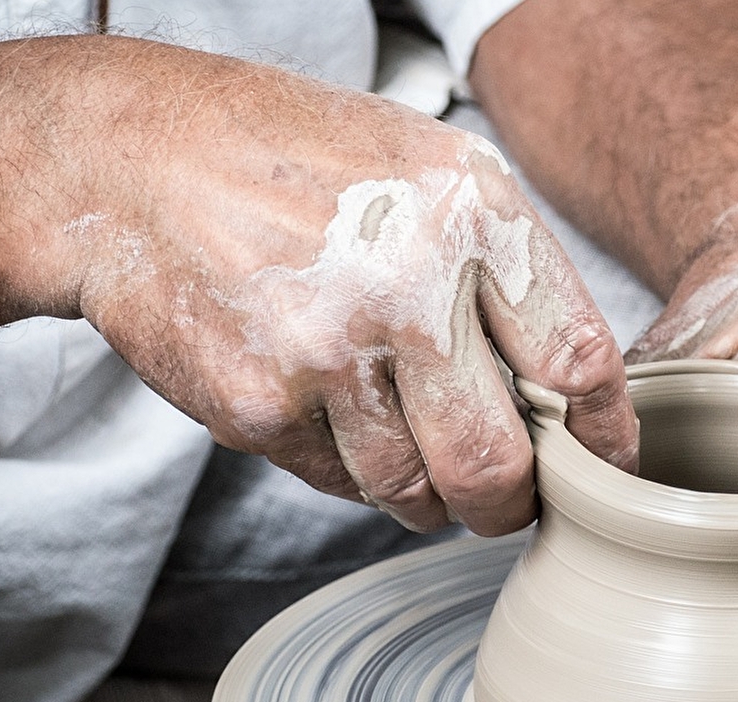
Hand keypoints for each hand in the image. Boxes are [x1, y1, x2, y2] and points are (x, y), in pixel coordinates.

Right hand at [48, 39, 637, 535]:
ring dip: (426, 494)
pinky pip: (338, 482)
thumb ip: (507, 269)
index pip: (578, 361)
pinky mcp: (261, 406)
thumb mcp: (428, 168)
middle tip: (506, 499)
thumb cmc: (294, 161)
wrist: (134, 163)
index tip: (603, 468)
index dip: (603, 437)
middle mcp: (408, 285)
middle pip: (501, 463)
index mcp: (470, 214)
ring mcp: (328, 352)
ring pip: (415, 491)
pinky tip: (327, 408)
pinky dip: (347, 467)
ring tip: (406, 447)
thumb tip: (571, 390)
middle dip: (512, 504)